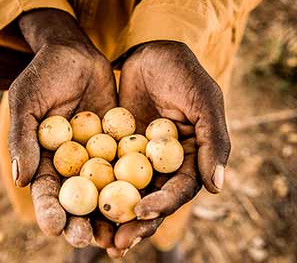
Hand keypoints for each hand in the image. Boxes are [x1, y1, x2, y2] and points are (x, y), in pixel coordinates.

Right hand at [8, 9, 116, 246]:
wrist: (75, 53)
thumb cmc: (43, 75)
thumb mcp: (26, 102)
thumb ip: (23, 139)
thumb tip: (21, 178)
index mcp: (44, 161)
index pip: (45, 192)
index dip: (49, 210)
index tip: (55, 227)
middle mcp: (71, 165)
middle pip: (77, 202)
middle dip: (82, 223)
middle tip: (89, 239)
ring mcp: (97, 158)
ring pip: (105, 194)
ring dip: (111, 217)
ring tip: (118, 238)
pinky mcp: (119, 147)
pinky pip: (128, 170)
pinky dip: (135, 189)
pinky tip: (143, 205)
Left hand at [112, 41, 230, 253]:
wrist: (150, 53)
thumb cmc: (183, 74)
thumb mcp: (205, 101)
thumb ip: (214, 142)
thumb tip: (217, 187)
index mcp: (189, 160)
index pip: (179, 190)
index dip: (164, 204)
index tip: (143, 210)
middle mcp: (163, 166)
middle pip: (151, 201)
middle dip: (135, 224)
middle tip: (116, 244)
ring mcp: (137, 160)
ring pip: (125, 194)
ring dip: (112, 217)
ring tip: (95, 237)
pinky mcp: (114, 151)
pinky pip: (103, 174)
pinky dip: (94, 192)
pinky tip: (79, 207)